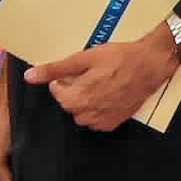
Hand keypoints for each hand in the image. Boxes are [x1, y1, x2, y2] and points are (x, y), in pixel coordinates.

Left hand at [24, 25, 178, 132]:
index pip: (56, 91)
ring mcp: (101, 121)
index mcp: (75, 99)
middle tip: (92, 73)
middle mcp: (86, 115)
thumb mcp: (83, 58)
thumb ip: (55, 69)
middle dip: (75, 89)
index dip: (65, 78)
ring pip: (82, 112)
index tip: (79, 69)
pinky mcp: (114, 123)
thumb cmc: (119, 58)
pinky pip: (97, 119)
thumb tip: (30, 76)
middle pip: (69, 103)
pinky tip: (109, 93)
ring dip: (86, 99)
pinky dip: (99, 108)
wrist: (149, 65)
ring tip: (102, 81)